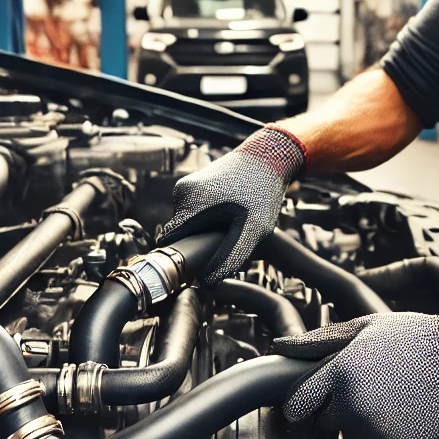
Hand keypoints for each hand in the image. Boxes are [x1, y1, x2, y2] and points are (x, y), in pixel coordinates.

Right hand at [161, 126, 305, 284]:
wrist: (269, 155)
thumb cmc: (262, 189)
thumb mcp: (252, 228)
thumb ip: (231, 256)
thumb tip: (209, 282)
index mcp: (188, 202)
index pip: (169, 242)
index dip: (182, 259)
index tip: (199, 268)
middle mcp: (182, 192)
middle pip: (181, 234)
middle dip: (201, 244)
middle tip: (227, 245)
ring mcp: (188, 186)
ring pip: (190, 223)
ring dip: (207, 231)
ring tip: (233, 228)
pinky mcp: (196, 184)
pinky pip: (196, 212)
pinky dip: (211, 219)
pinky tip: (231, 216)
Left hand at [275, 300, 438, 438]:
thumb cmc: (415, 338)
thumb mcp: (363, 327)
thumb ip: (317, 341)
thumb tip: (281, 346)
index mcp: (339, 373)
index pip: (297, 404)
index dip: (302, 404)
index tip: (309, 404)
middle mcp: (354, 405)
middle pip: (327, 422)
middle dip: (340, 407)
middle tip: (370, 386)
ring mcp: (376, 430)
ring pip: (356, 436)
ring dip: (368, 422)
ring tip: (394, 395)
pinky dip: (392, 436)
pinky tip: (408, 412)